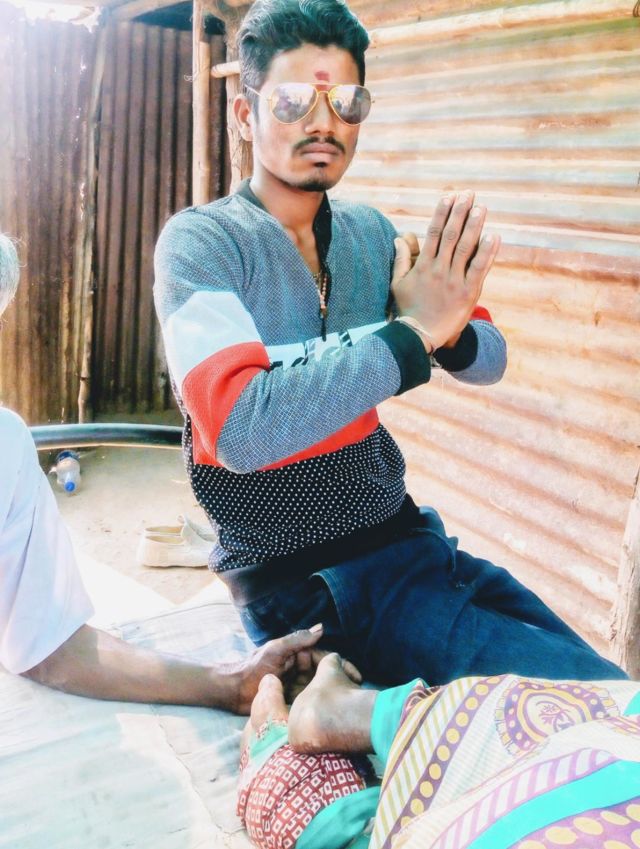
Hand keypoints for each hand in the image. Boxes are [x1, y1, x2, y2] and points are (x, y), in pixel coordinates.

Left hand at [234, 624, 352, 713]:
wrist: (233, 691)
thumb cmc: (252, 667)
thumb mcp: (275, 650)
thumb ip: (297, 640)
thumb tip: (321, 628)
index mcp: (299, 655)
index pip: (326, 659)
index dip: (342, 666)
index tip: (356, 677)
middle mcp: (301, 670)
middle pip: (326, 676)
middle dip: (343, 683)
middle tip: (358, 696)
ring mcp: (297, 687)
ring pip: (320, 691)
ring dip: (334, 696)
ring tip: (350, 708)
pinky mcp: (292, 703)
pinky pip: (310, 704)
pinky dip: (321, 708)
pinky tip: (332, 716)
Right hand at [392, 192, 500, 349]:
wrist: (420, 335)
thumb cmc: (408, 309)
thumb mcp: (398, 284)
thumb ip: (401, 260)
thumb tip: (399, 238)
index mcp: (423, 266)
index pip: (434, 233)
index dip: (442, 213)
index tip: (449, 196)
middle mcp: (439, 270)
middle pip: (451, 236)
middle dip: (460, 213)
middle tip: (468, 194)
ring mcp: (454, 281)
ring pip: (466, 248)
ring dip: (474, 226)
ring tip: (481, 208)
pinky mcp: (468, 293)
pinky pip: (479, 269)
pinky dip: (487, 252)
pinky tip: (493, 236)